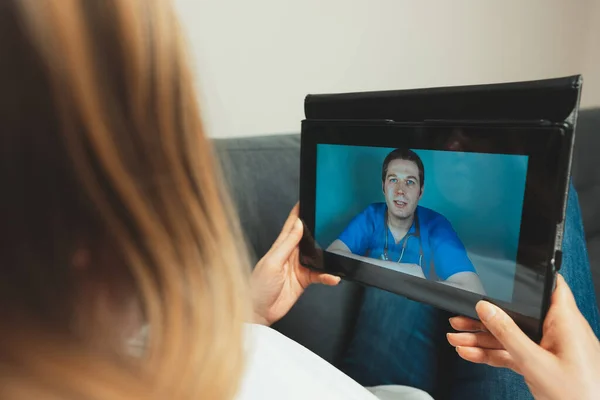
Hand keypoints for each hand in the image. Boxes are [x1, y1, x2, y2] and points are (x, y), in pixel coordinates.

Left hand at [250, 203, 340, 325]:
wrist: (258, 311)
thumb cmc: (257, 287)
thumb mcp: (272, 262)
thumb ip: (287, 244)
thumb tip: (298, 225)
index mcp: (280, 247)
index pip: (291, 225)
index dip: (298, 213)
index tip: (306, 201)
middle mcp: (290, 255)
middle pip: (307, 238)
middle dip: (318, 230)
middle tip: (330, 221)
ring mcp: (298, 267)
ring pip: (317, 256)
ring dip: (326, 255)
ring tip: (337, 253)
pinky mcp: (303, 280)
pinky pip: (319, 275)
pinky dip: (328, 276)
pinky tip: (333, 276)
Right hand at [447, 274, 599, 399]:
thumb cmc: (580, 396)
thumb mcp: (535, 362)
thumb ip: (508, 334)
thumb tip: (486, 308)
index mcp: (564, 321)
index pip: (547, 286)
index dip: (525, 278)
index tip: (497, 277)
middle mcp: (557, 331)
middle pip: (516, 315)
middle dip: (486, 318)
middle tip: (461, 317)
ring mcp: (549, 349)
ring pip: (510, 336)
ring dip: (483, 338)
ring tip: (457, 339)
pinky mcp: (542, 364)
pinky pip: (513, 353)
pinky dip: (493, 354)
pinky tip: (471, 354)